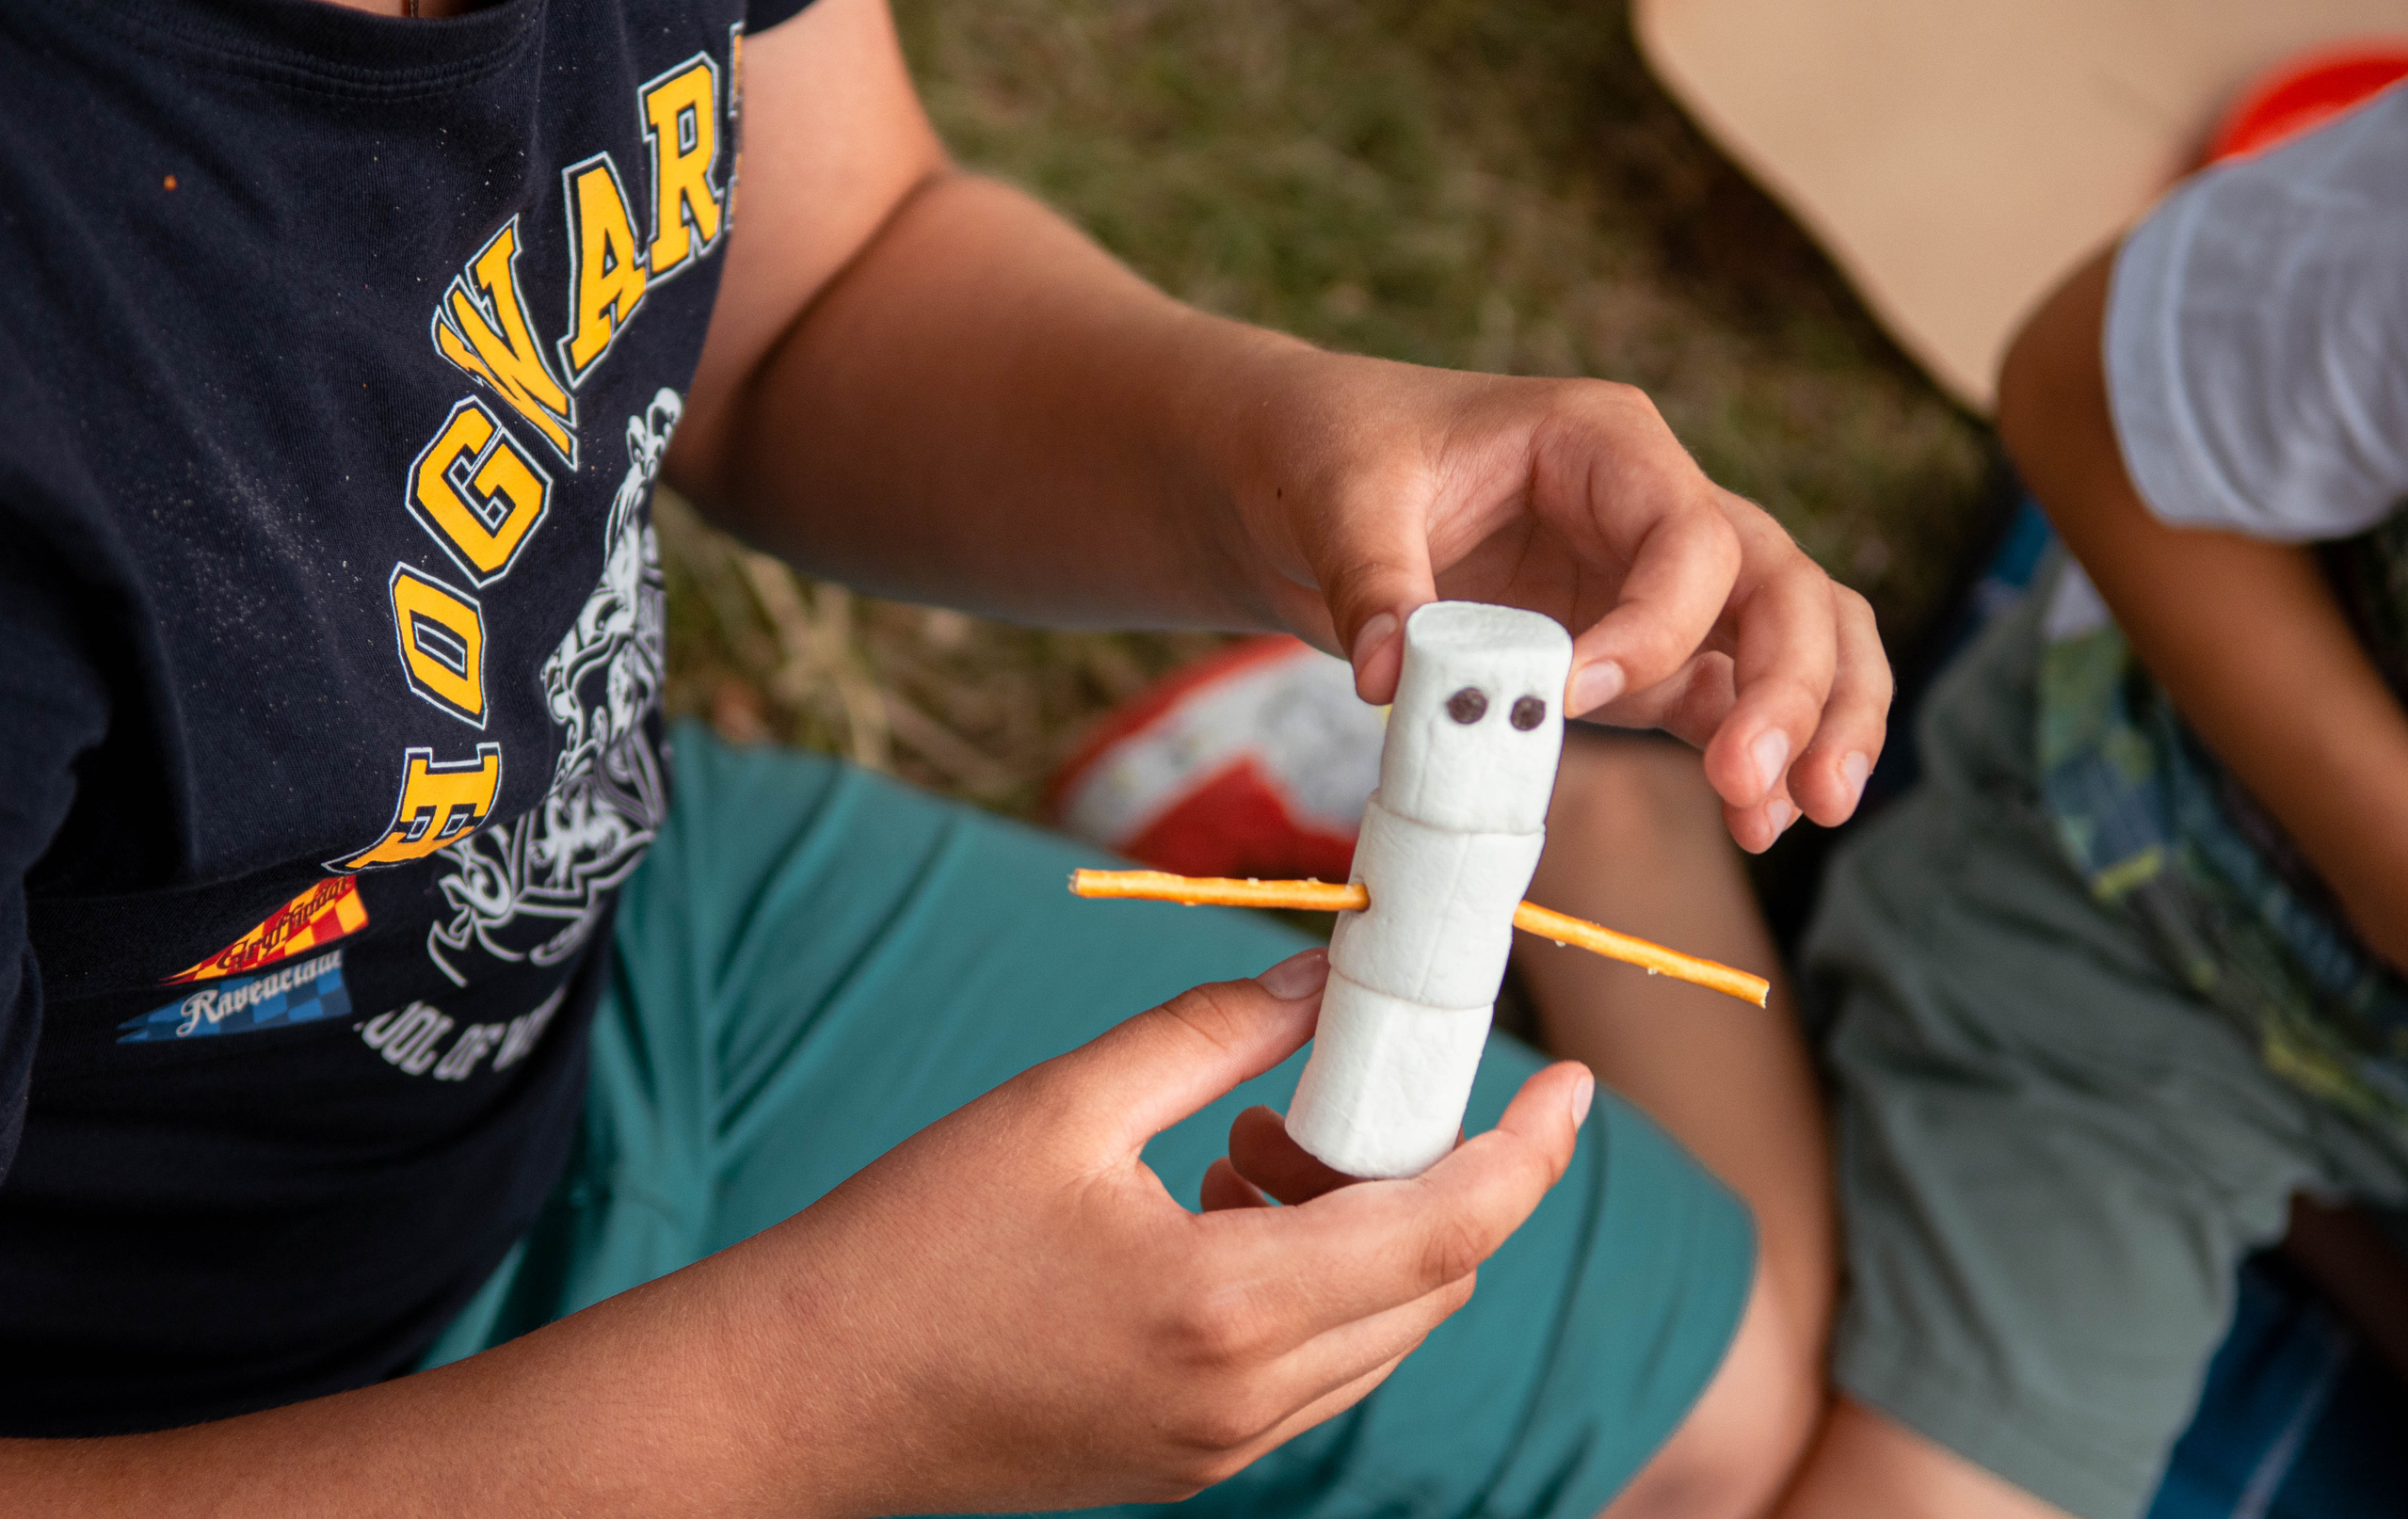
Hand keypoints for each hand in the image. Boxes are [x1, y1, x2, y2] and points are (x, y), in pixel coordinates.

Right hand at [715, 949, 1589, 1517]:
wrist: (798, 1400)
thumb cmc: (910, 1245)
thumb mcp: (1061, 1109)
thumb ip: (1211, 1036)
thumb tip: (1322, 979)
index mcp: (1230, 1309)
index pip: (1450, 1230)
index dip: (1529, 1153)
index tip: (1572, 1086)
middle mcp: (1248, 1402)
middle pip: (1430, 1284)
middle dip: (1424, 1174)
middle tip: (1329, 1090)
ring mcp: (1220, 1450)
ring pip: (1377, 1334)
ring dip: (1364, 1232)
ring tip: (1244, 1145)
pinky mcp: (1184, 1465)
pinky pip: (1309, 1370)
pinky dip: (1310, 1284)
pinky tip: (1212, 1213)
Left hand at [1210, 348, 1888, 851]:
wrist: (1305, 481)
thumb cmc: (1337, 454)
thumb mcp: (1340, 498)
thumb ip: (1371, 580)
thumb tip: (1385, 676)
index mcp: (1603, 442)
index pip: (1689, 535)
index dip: (1656, 626)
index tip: (1573, 696)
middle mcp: (1653, 507)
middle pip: (1780, 583)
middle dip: (1793, 683)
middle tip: (1759, 781)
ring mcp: (1654, 583)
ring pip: (1791, 635)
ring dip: (1815, 719)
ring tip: (1800, 812)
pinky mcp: (1636, 652)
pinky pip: (1726, 695)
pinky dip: (1754, 753)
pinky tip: (1757, 822)